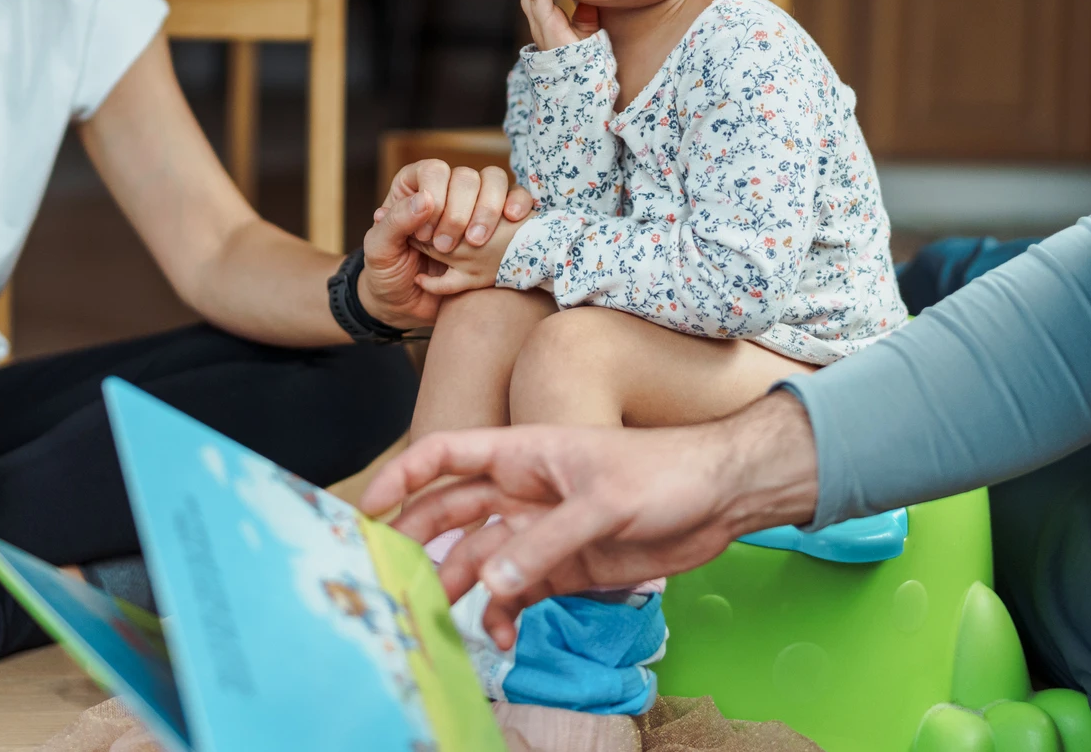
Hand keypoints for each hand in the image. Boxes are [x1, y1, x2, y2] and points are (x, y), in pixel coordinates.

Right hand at [360, 393, 819, 648]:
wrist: (719, 499)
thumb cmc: (663, 473)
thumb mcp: (603, 503)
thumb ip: (545, 543)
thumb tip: (490, 583)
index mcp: (524, 454)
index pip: (448, 455)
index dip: (406, 475)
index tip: (371, 505)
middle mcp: (523, 492)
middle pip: (453, 513)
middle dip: (421, 541)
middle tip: (394, 577)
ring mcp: (542, 530)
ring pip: (482, 559)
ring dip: (462, 587)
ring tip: (446, 619)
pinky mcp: (565, 565)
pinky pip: (518, 591)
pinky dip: (505, 614)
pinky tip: (502, 636)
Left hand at [361, 160, 534, 329]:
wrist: (408, 306)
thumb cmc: (387, 274)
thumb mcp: (379, 250)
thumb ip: (396, 222)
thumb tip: (426, 199)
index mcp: (414, 188)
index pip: (434, 171)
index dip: (434, 198)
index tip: (425, 233)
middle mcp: (445, 190)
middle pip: (466, 177)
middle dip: (459, 212)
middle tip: (445, 246)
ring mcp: (473, 205)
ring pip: (495, 182)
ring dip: (488, 209)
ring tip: (476, 241)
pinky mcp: (497, 223)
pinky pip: (517, 201)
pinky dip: (518, 205)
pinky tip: (512, 219)